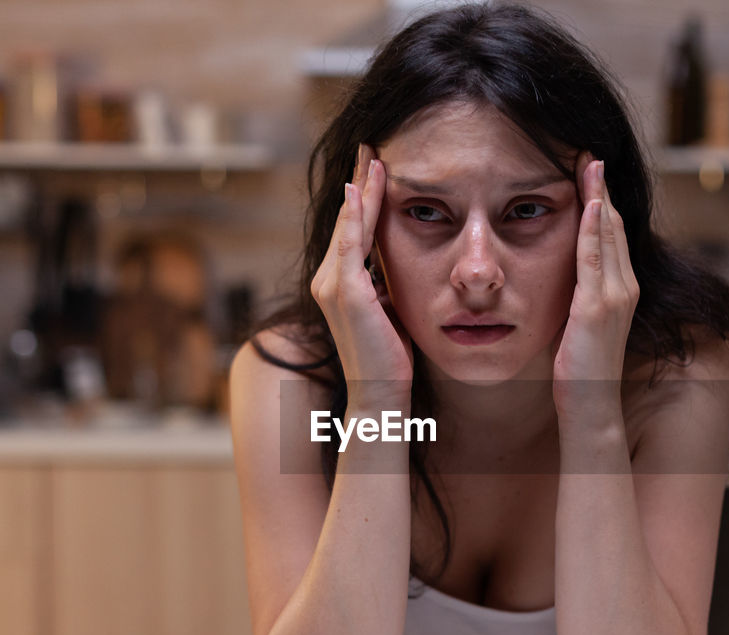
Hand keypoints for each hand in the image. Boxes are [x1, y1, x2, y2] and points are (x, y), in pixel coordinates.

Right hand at [310, 143, 413, 405]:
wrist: (381, 395)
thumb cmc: (391, 359)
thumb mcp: (391, 310)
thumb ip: (387, 284)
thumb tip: (400, 263)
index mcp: (340, 284)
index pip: (353, 229)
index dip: (364, 196)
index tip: (376, 165)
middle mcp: (328, 281)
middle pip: (347, 219)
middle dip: (359, 181)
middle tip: (371, 144)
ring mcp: (333, 287)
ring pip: (348, 225)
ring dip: (361, 188)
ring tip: (372, 155)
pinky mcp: (347, 294)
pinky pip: (350, 244)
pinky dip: (354, 214)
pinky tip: (359, 188)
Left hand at [552, 152, 638, 421]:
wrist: (591, 405)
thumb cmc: (580, 370)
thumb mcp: (580, 323)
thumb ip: (579, 295)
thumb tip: (565, 276)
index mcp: (622, 290)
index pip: (611, 235)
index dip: (602, 201)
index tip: (590, 172)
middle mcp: (626, 288)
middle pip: (613, 226)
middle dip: (602, 189)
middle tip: (590, 153)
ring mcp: (615, 297)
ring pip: (607, 236)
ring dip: (598, 197)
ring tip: (589, 164)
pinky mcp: (597, 308)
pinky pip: (595, 260)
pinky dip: (592, 229)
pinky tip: (589, 204)